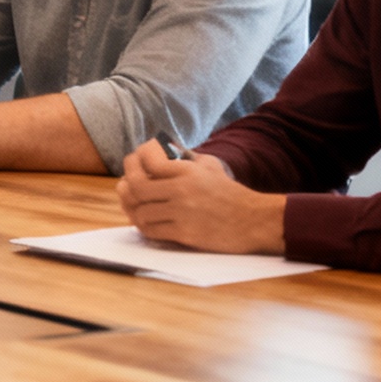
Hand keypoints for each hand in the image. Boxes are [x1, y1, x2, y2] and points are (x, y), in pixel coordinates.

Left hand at [118, 142, 286, 253]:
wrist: (255, 221)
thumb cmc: (229, 192)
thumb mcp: (208, 166)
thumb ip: (183, 156)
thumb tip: (159, 146)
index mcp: (187, 171)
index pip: (147, 161)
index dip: (134, 160)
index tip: (133, 162)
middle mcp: (182, 190)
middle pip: (135, 186)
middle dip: (126, 186)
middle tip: (126, 187)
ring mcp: (182, 213)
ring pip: (140, 211)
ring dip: (134, 209)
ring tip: (135, 206)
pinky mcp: (185, 234)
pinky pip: (151, 231)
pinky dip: (144, 226)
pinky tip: (147, 221)